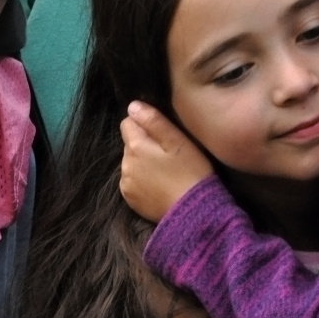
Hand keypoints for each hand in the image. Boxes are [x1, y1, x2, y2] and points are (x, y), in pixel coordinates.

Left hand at [119, 101, 213, 222]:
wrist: (193, 211)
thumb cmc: (190, 170)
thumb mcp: (177, 140)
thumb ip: (153, 120)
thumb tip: (132, 106)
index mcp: (135, 146)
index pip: (128, 122)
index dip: (144, 124)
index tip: (162, 134)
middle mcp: (125, 164)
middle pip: (129, 143)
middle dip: (144, 144)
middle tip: (168, 154)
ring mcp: (126, 183)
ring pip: (130, 162)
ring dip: (142, 162)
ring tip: (165, 171)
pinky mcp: (130, 200)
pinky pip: (131, 181)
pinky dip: (141, 180)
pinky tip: (158, 185)